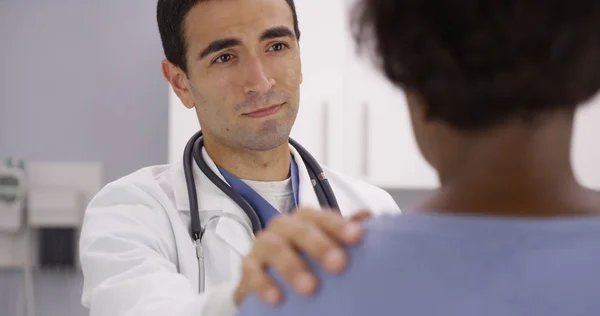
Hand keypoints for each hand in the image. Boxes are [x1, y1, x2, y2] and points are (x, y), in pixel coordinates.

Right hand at [234, 208, 371, 304]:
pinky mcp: (248, 267)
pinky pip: (252, 272)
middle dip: (320, 245)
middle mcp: (284, 227)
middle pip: (300, 229)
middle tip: (339, 264)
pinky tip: (277, 298)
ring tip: (310, 287)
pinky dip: (263, 284)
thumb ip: (346, 233)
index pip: (323, 217)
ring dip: (292, 266)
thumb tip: (367, 218)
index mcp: (306, 220)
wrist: (270, 280)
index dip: (339, 225)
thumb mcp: (328, 246)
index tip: (358, 237)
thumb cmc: (306, 259)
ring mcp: (263, 245)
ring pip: (275, 247)